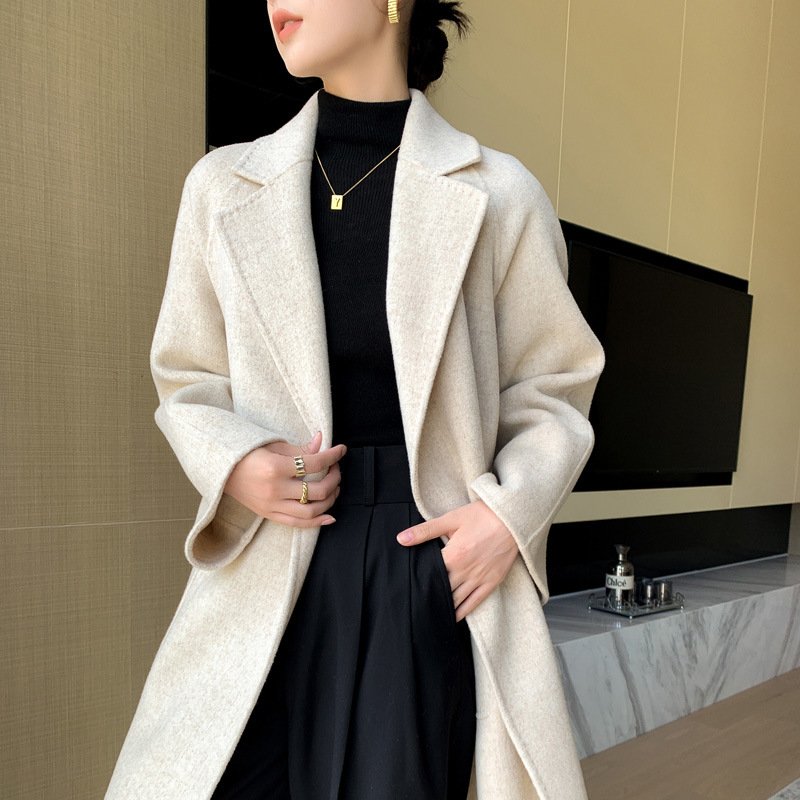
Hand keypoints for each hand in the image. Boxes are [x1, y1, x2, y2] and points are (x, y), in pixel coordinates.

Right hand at [223, 430, 346, 527]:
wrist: (221, 470)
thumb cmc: (246, 453)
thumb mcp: (272, 445)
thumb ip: (300, 448)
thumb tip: (322, 442)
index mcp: (275, 467)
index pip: (314, 463)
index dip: (333, 456)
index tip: (342, 450)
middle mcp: (275, 489)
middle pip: (317, 490)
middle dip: (335, 479)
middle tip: (336, 469)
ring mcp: (272, 505)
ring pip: (311, 511)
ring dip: (330, 500)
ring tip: (334, 488)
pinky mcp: (269, 515)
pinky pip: (297, 524)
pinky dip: (317, 522)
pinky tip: (330, 516)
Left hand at [395, 500, 519, 621]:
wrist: (513, 519)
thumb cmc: (482, 516)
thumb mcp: (451, 519)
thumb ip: (425, 531)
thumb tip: (400, 539)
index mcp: (453, 555)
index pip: (430, 576)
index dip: (419, 583)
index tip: (408, 590)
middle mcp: (465, 571)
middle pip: (442, 591)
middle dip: (429, 598)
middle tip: (415, 606)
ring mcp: (479, 579)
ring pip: (456, 600)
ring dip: (443, 608)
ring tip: (429, 615)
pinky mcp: (492, 582)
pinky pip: (475, 602)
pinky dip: (462, 612)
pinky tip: (453, 618)